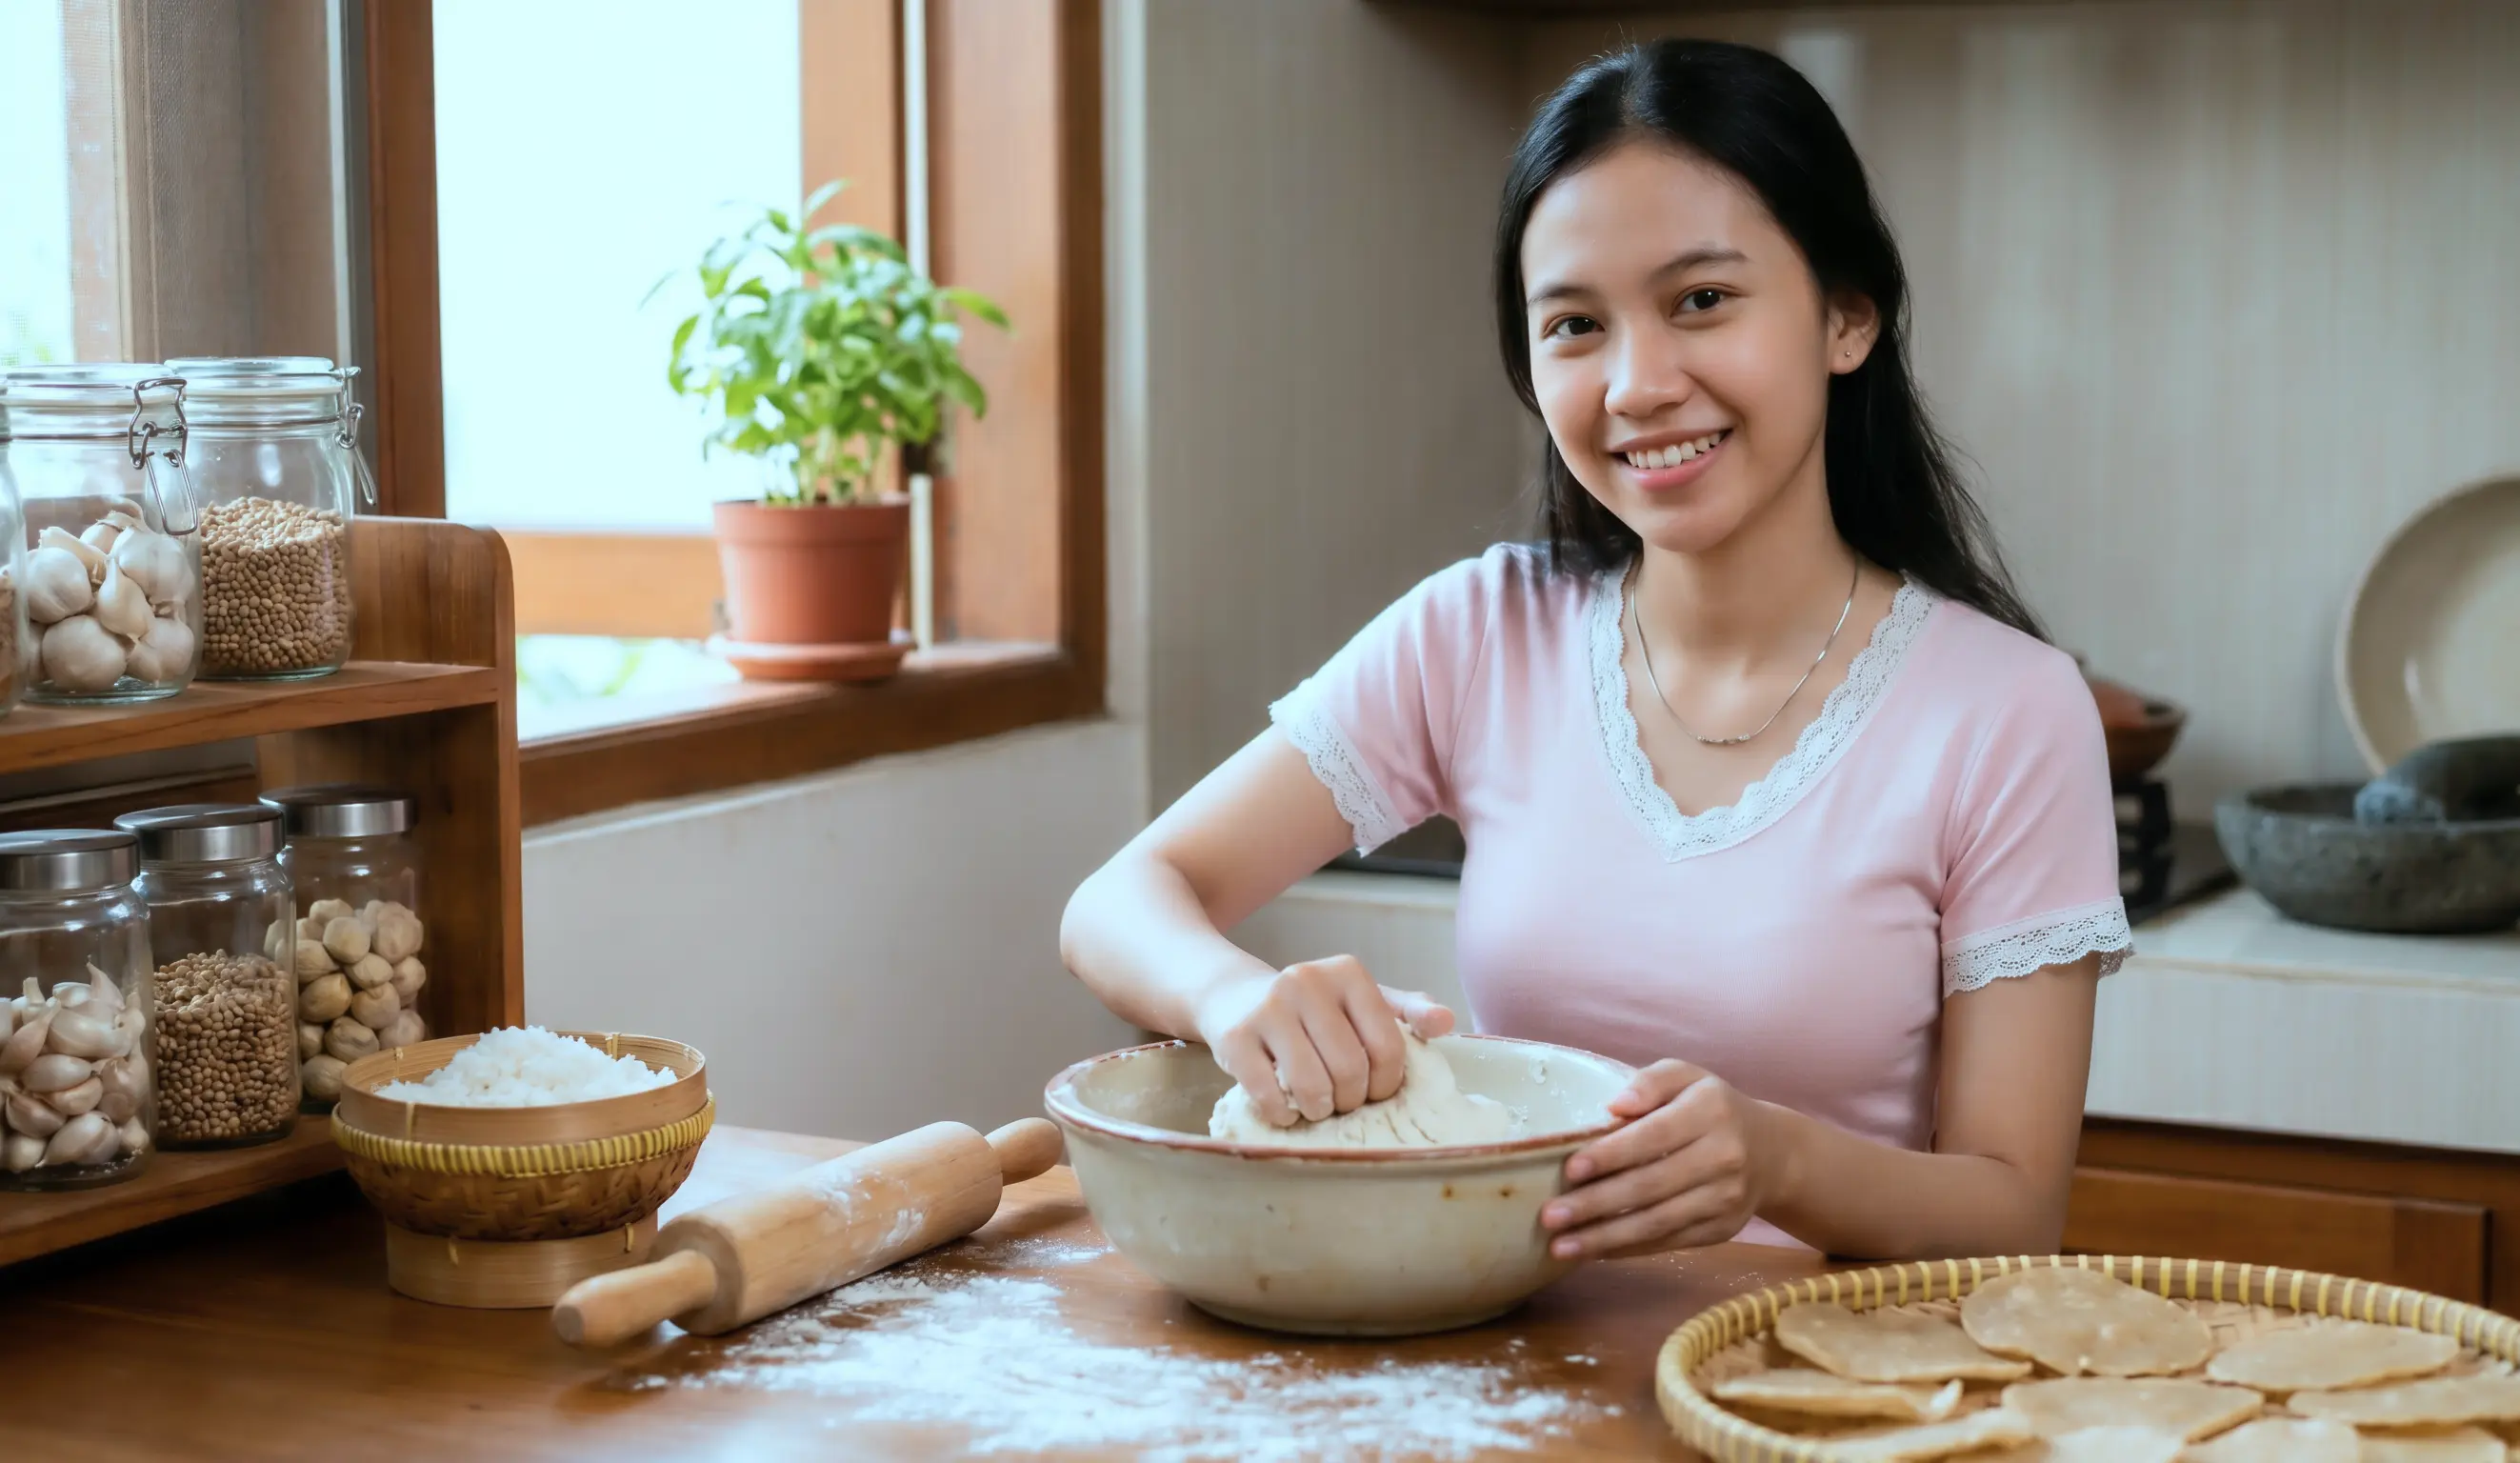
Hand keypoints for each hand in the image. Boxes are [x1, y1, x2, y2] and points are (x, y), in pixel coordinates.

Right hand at [1193, 954, 1453, 1125]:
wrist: (1232, 997)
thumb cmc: (1311, 1010)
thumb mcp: (1359, 1002)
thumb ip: (1406, 1013)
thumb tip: (1446, 1022)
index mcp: (1348, 973)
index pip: (1388, 1047)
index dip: (1387, 1085)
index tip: (1374, 1090)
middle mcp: (1307, 981)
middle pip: (1351, 1071)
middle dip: (1351, 1101)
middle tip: (1342, 1101)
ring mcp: (1268, 1008)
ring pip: (1312, 1087)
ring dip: (1319, 1111)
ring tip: (1315, 1105)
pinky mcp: (1234, 1037)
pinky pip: (1270, 1096)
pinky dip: (1283, 1115)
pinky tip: (1284, 1107)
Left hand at [1540, 1060, 1774, 1258]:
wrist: (1771, 1153)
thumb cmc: (1710, 1107)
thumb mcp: (1686, 1077)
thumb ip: (1650, 1082)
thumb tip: (1613, 1106)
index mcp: (1711, 1111)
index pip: (1654, 1136)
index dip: (1611, 1155)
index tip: (1570, 1170)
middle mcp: (1724, 1157)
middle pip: (1651, 1186)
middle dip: (1596, 1204)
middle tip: (1550, 1216)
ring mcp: (1725, 1199)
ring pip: (1658, 1223)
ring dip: (1605, 1238)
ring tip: (1560, 1246)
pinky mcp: (1722, 1229)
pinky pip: (1669, 1243)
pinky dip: (1628, 1249)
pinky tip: (1593, 1251)